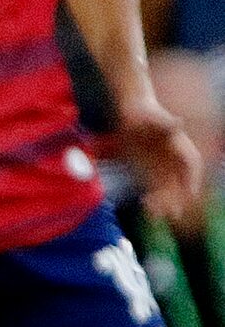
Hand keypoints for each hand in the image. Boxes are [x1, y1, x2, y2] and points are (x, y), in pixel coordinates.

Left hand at [117, 96, 203, 220]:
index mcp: (182, 147)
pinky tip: (146, 206)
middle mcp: (175, 160)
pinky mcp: (149, 171)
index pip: (192, 166)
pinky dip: (153, 198)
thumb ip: (167, 123)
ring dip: (165, 202)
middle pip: (180, 182)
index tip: (191, 193)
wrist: (133, 112)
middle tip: (173, 212)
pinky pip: (154, 188)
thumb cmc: (147, 112)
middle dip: (177, 198)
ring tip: (157, 214)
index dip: (192, 180)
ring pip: (168, 189)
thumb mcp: (156, 117)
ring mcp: (163, 167)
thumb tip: (180, 122)